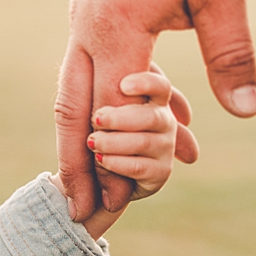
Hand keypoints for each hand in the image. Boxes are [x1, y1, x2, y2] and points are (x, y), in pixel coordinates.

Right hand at [55, 0, 255, 222]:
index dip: (118, 163)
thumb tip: (241, 114)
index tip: (120, 211)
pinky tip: (139, 113)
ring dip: (86, 135)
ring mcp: (86, 10)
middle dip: (74, 164)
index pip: (114, 112)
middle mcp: (88, 22)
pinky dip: (105, 96)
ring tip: (95, 180)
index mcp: (115, 25)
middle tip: (77, 216)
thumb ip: (230, 54)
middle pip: (73, 107)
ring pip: (75, 84)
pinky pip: (92, 59)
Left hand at [77, 66, 180, 238]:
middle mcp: (164, 122)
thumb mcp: (102, 106)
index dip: (146, 83)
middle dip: (119, 119)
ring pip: (143, 142)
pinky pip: (140, 167)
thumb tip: (90, 86)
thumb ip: (102, 94)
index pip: (160, 86)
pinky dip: (116, 162)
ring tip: (92, 142)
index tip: (122, 86)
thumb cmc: (103, 126)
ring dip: (112, 142)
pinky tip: (101, 159)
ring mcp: (165, 147)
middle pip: (151, 117)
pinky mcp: (161, 171)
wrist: (107, 168)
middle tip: (95, 120)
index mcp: (154, 99)